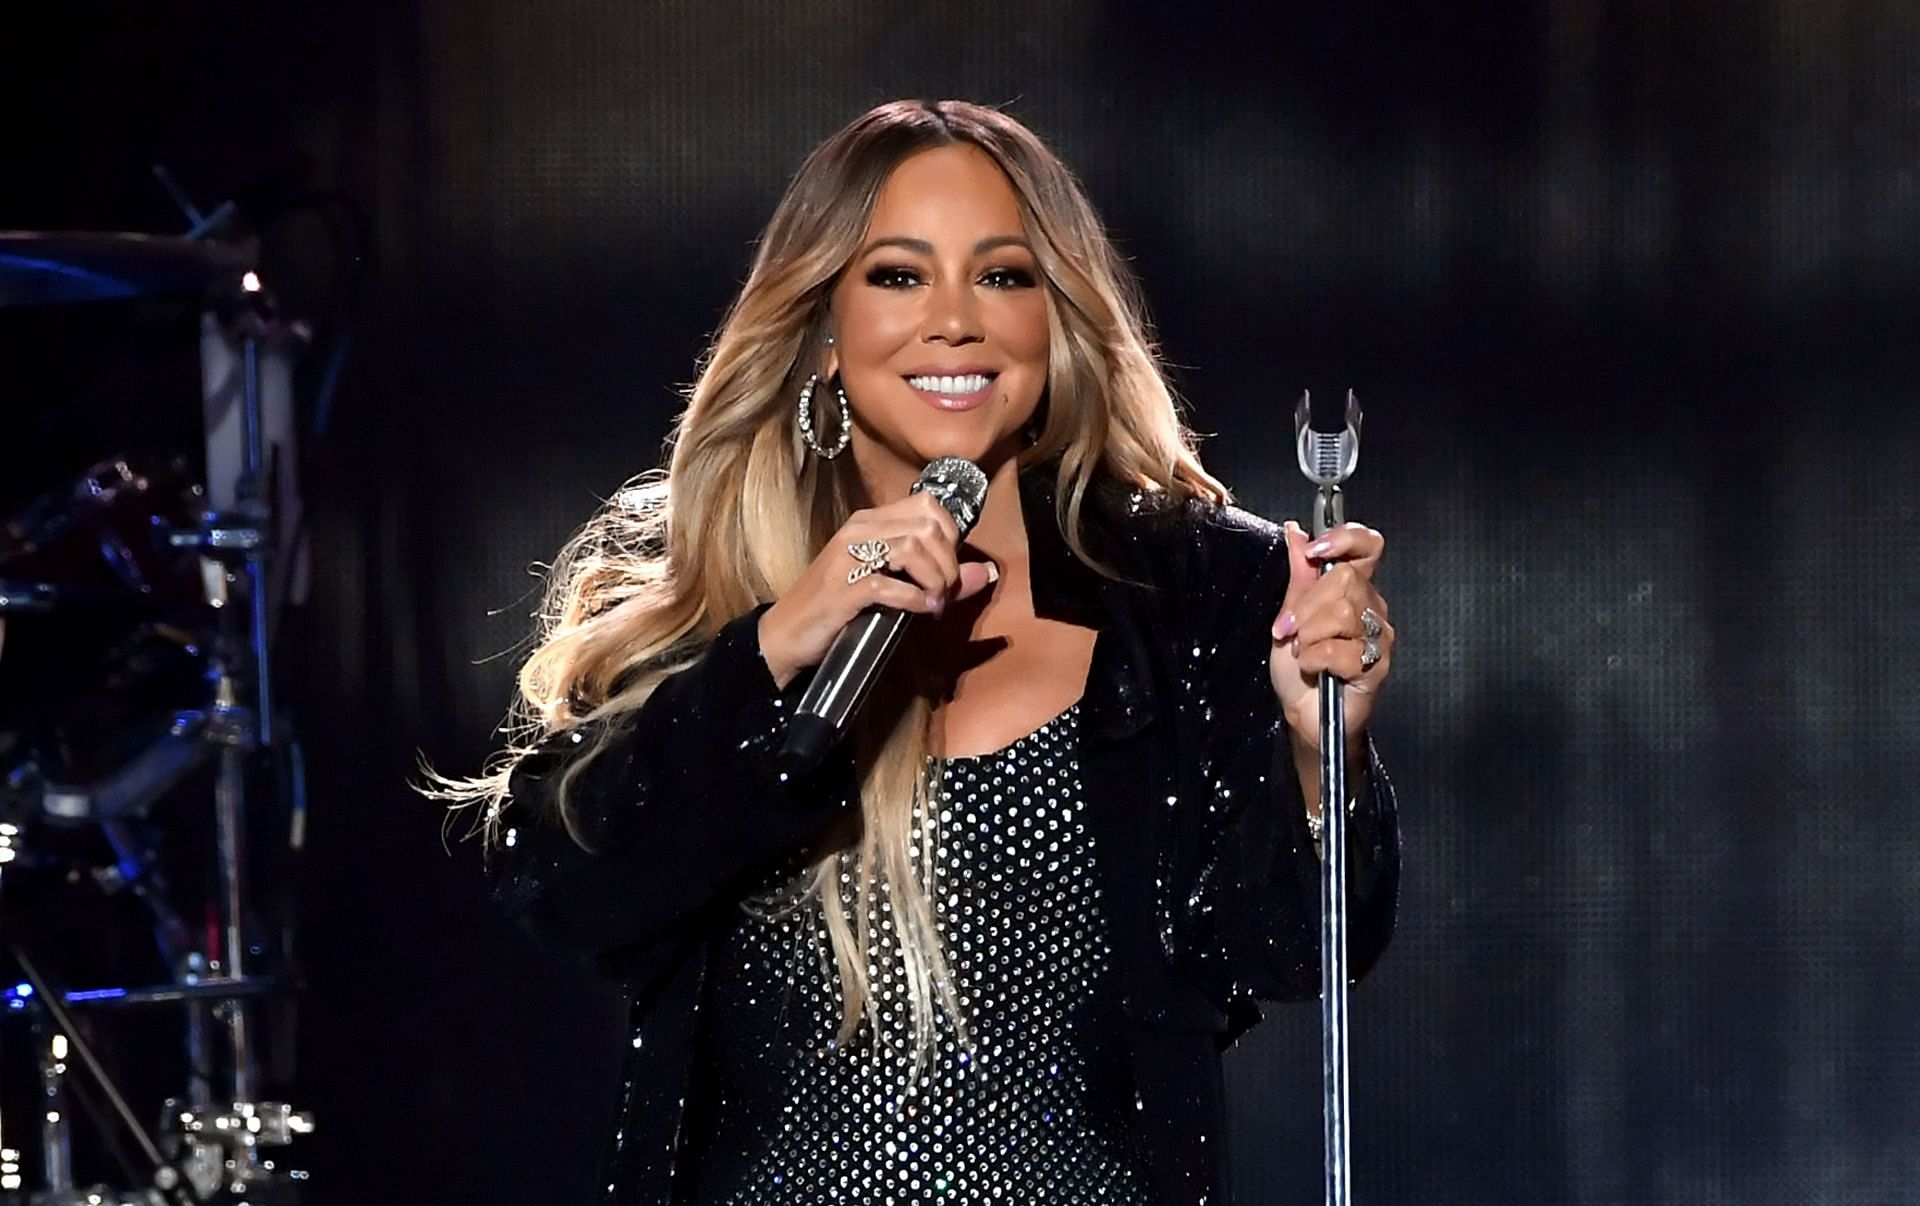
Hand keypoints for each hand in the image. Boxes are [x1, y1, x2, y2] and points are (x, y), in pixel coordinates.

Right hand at [758, 491, 998, 688]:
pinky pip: (889, 585)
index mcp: (868, 522)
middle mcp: (858, 530)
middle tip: (944, 591)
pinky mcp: (841, 589)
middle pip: (927, 526)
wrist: (785, 634)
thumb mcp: (888, 584)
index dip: (951, 534)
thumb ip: (935, 575)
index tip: (949, 566)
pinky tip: (919, 610)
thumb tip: (987, 572)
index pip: (927, 503)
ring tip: (934, 601)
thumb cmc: (837, 608)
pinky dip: (913, 599)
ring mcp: (847, 557)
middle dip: (949, 562)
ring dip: (935, 579)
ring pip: (913, 547)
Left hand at [1269, 521, 1393, 756]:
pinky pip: (1342, 649)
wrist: (1302, 713)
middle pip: (1344, 579)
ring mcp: (1378, 636)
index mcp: (1352, 588)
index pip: (1367, 546)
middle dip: (1306, 606)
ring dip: (1308, 635)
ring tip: (1301, 652)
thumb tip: (1296, 531)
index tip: (1314, 551)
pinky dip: (1315, 659)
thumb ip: (1299, 574)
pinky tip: (1314, 669)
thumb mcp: (1290, 615)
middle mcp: (1371, 607)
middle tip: (1289, 630)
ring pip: (1342, 613)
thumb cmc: (1298, 668)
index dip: (1345, 539)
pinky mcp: (1377, 665)